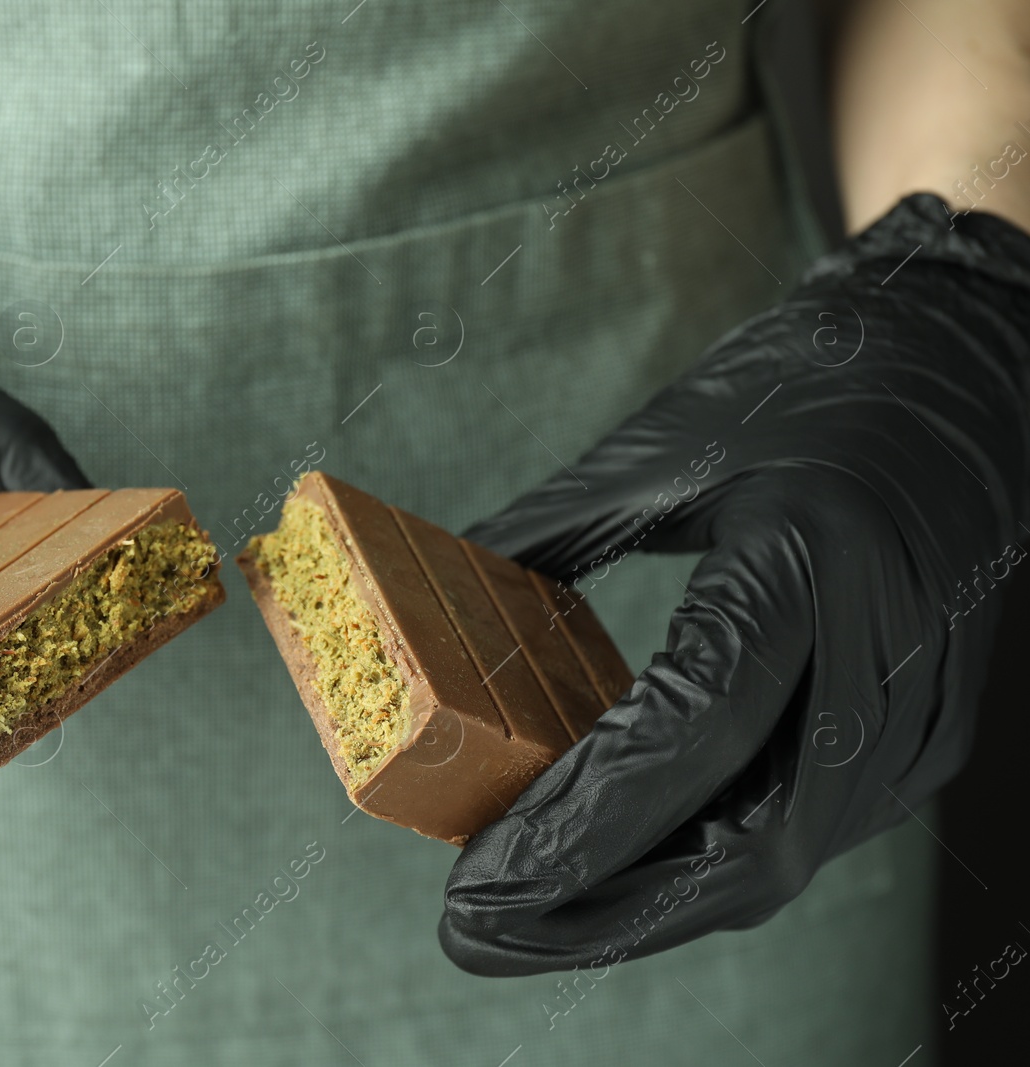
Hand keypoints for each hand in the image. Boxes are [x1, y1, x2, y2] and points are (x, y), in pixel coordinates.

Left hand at [439, 194, 1029, 973]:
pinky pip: (799, 829)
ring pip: (774, 862)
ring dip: (641, 906)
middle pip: (743, 848)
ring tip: (523, 919)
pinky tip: (610, 868)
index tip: (471, 879)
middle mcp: (879, 660)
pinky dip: (695, 864)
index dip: (574, 826)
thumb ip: (540, 538)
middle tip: (474, 930)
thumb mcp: (657, 450)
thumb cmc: (799, 385)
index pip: (686, 736)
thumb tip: (421, 615)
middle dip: (596, 911)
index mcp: (805, 565)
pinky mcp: (921, 736)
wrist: (958, 361)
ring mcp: (917, 712)